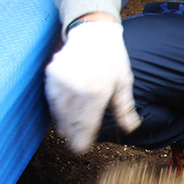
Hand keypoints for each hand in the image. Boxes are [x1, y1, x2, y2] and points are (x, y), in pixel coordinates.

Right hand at [44, 20, 140, 152]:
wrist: (92, 32)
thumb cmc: (112, 58)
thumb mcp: (124, 82)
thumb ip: (124, 108)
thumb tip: (131, 129)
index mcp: (96, 92)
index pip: (86, 124)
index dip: (82, 140)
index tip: (80, 150)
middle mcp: (75, 88)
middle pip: (71, 120)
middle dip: (72, 135)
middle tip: (74, 147)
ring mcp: (61, 80)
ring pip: (59, 111)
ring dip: (63, 124)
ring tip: (67, 133)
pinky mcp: (52, 74)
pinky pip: (52, 98)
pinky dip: (56, 109)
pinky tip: (61, 116)